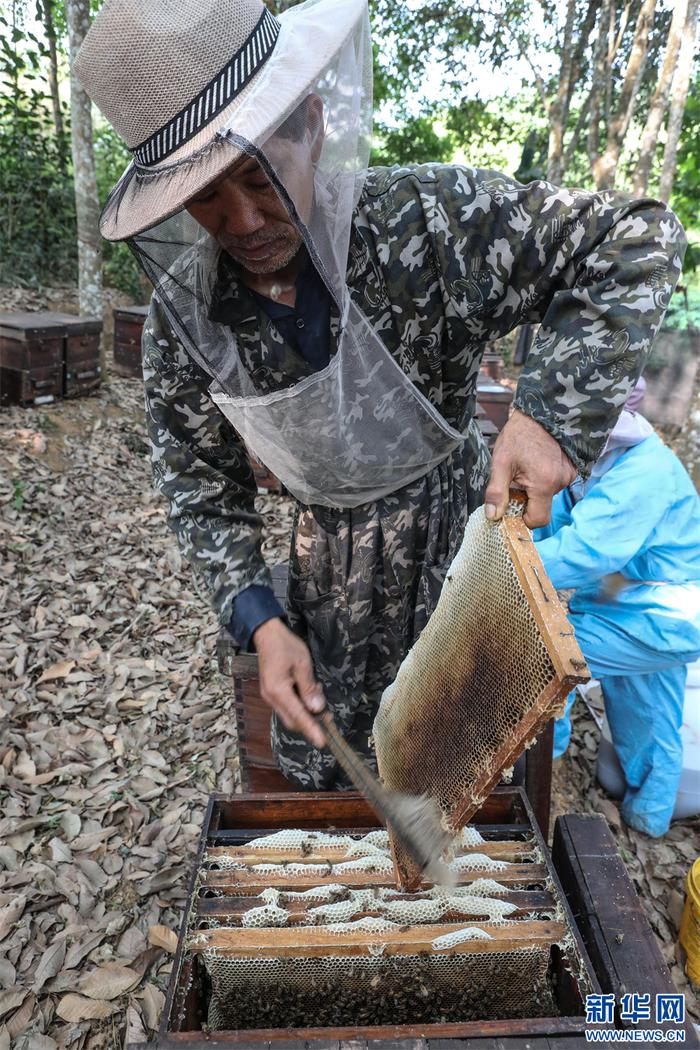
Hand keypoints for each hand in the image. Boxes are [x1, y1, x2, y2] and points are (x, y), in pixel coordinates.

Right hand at [252, 618, 326, 748]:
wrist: (266, 634)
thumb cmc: (285, 646)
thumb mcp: (303, 664)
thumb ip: (309, 688)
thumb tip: (317, 709)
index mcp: (278, 690)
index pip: (298, 716)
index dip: (311, 730)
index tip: (323, 742)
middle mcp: (271, 698)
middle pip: (292, 721)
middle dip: (310, 722)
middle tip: (328, 716)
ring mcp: (269, 696)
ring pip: (289, 715)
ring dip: (305, 713)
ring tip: (318, 695)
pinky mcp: (271, 693)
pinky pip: (286, 706)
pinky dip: (299, 705)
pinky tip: (308, 692)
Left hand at [483, 409, 575, 528]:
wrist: (541, 411)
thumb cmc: (519, 435)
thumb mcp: (501, 462)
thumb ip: (496, 492)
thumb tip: (492, 516)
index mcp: (544, 483)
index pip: (537, 520)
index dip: (522, 518)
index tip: (511, 507)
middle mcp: (561, 482)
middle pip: (542, 507)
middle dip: (526, 500)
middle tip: (516, 481)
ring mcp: (569, 475)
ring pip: (548, 495)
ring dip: (535, 488)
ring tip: (526, 468)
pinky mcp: (573, 469)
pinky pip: (555, 484)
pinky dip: (544, 480)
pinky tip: (537, 464)